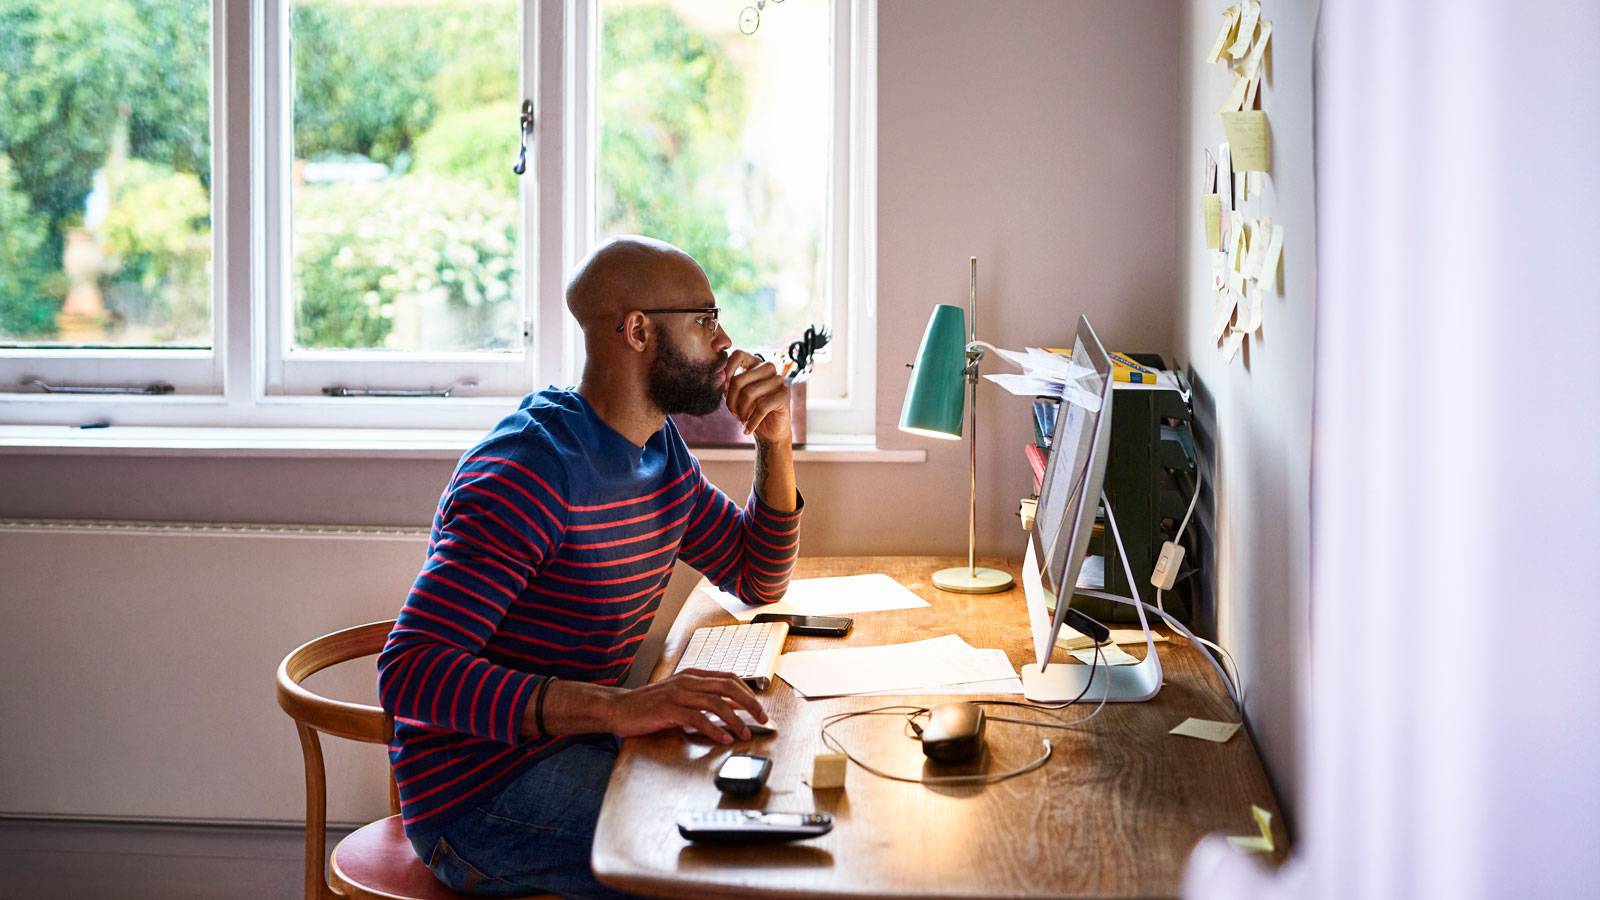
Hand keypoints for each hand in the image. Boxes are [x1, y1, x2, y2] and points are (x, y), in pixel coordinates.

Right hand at [602, 669, 766, 743]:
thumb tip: (730, 709)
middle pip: (728, 687)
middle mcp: (687, 681)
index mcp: (692, 676)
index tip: (760, 709)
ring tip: (744, 734)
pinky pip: (697, 718)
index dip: (748, 693)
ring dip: (735, 720)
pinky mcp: (668, 709)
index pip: (729, 678)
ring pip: (716, 703)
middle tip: (762, 720)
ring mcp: (678, 694)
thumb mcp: (679, 696)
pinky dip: (714, 729)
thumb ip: (702, 698)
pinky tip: (722, 739)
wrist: (619, 708)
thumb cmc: (649, 705)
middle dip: (750, 704)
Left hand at [722, 349, 792, 444]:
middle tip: (732, 413)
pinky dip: (751, 422)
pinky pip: (762, 407)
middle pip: (739, 380)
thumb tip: (718, 376)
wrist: (769, 432)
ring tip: (741, 420)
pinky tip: (748, 429)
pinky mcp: (784, 394)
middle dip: (731, 401)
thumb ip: (726, 386)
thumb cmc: (750, 411)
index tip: (724, 388)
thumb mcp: (734, 397)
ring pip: (749, 393)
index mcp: (754, 364)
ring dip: (741, 412)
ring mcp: (778, 380)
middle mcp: (768, 368)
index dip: (727, 369)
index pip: (738, 354)